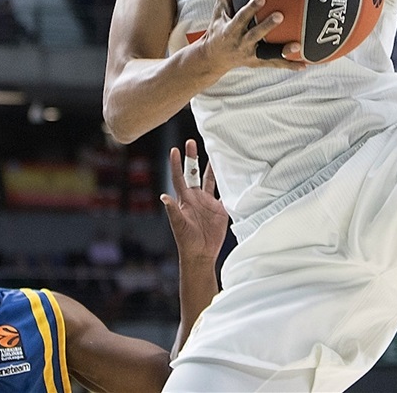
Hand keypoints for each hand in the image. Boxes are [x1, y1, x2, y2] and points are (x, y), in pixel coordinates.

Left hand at [161, 139, 228, 262]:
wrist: (201, 254)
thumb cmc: (186, 241)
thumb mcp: (179, 225)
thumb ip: (172, 211)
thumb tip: (163, 197)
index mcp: (185, 199)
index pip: (180, 177)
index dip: (177, 164)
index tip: (175, 149)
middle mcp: (196, 197)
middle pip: (193, 173)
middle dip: (193, 157)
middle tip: (192, 141)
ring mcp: (208, 202)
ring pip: (210, 180)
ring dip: (212, 167)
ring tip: (215, 152)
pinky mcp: (220, 209)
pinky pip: (225, 193)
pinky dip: (229, 184)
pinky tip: (233, 174)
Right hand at [198, 0, 306, 66]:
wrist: (213, 58)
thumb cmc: (218, 28)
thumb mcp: (219, 11)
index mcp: (230, 30)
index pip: (240, 18)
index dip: (250, 9)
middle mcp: (240, 44)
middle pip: (255, 35)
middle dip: (267, 26)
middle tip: (281, 16)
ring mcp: (250, 55)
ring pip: (267, 54)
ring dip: (282, 51)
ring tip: (298, 46)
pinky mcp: (258, 63)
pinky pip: (275, 64)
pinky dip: (289, 65)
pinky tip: (304, 64)